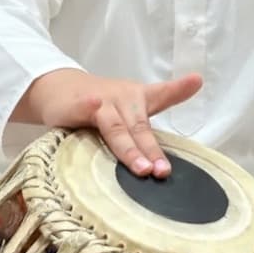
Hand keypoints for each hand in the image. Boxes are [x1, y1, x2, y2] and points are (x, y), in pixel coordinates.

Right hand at [13, 68, 202, 176]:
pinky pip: (89, 117)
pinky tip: (94, 119)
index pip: (161, 94)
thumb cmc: (97, 104)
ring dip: (130, 149)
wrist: (57, 86)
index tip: (196, 80)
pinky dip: (92, 119)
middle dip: (152, 150)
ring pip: (118, 129)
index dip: (179, 89)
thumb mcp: (125, 111)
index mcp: (137, 99)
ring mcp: (102, 101)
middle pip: (140, 126)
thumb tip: (158, 163)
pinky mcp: (80, 105)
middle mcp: (123, 98)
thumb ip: (143, 131)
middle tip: (163, 171)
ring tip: (142, 169)